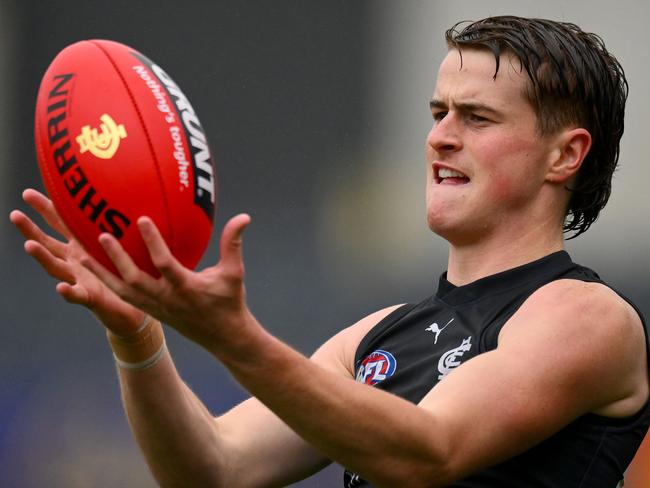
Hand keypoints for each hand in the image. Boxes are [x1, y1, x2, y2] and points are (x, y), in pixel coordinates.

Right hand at [10, 189, 144, 334]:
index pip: (59, 224)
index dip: (44, 209)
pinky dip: (68, 292)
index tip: (27, 193)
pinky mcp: (90, 297)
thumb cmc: (127, 272)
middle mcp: (75, 262)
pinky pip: (77, 295)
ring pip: (55, 267)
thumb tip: (129, 191)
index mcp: (81, 246)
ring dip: (42, 257)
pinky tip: (60, 288)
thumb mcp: (123, 243)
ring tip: (29, 245)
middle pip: (48, 243)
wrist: (134, 306)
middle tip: (15, 214)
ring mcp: (79, 279)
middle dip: (30, 229)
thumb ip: (122, 223)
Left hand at [80, 212, 255, 352]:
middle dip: (116, 258)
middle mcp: (166, 299)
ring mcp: (156, 308)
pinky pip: (125, 297)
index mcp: (186, 288)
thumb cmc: (230, 302)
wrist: (225, 338)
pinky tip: (96, 270)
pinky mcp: (152, 312)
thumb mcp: (234, 272)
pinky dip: (109, 283)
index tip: (140, 219)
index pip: (165, 264)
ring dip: (102, 274)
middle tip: (102, 235)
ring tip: (81, 254)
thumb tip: (244, 217)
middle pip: (134, 279)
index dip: (152, 242)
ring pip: (123, 291)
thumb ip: (233, 244)